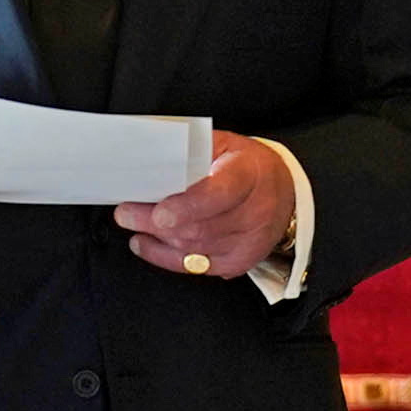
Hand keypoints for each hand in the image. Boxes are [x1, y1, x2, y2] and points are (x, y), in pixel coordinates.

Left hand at [119, 133, 297, 280]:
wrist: (286, 194)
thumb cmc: (246, 165)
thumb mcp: (224, 144)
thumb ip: (191, 150)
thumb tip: (147, 158)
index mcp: (251, 174)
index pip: (220, 194)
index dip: (188, 206)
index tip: (159, 213)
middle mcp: (256, 212)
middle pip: (199, 226)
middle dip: (154, 222)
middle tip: (124, 213)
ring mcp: (249, 242)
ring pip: (193, 247)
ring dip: (156, 237)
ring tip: (131, 223)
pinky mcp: (239, 262)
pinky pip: (195, 266)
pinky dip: (164, 256)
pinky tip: (145, 243)